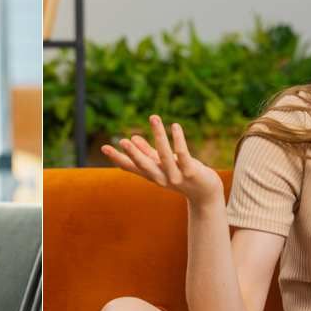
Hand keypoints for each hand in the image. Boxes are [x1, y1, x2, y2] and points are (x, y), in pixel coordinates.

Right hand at [100, 115, 222, 205]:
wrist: (205, 193)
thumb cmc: (182, 176)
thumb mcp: (163, 165)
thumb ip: (148, 152)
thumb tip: (133, 137)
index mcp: (152, 175)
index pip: (131, 167)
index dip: (118, 158)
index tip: (104, 147)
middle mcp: (162, 178)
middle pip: (145, 165)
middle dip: (134, 153)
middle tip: (122, 141)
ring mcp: (177, 176)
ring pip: (165, 156)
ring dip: (159, 137)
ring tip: (154, 118)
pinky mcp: (191, 172)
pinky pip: (184, 155)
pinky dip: (179, 140)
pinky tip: (175, 126)